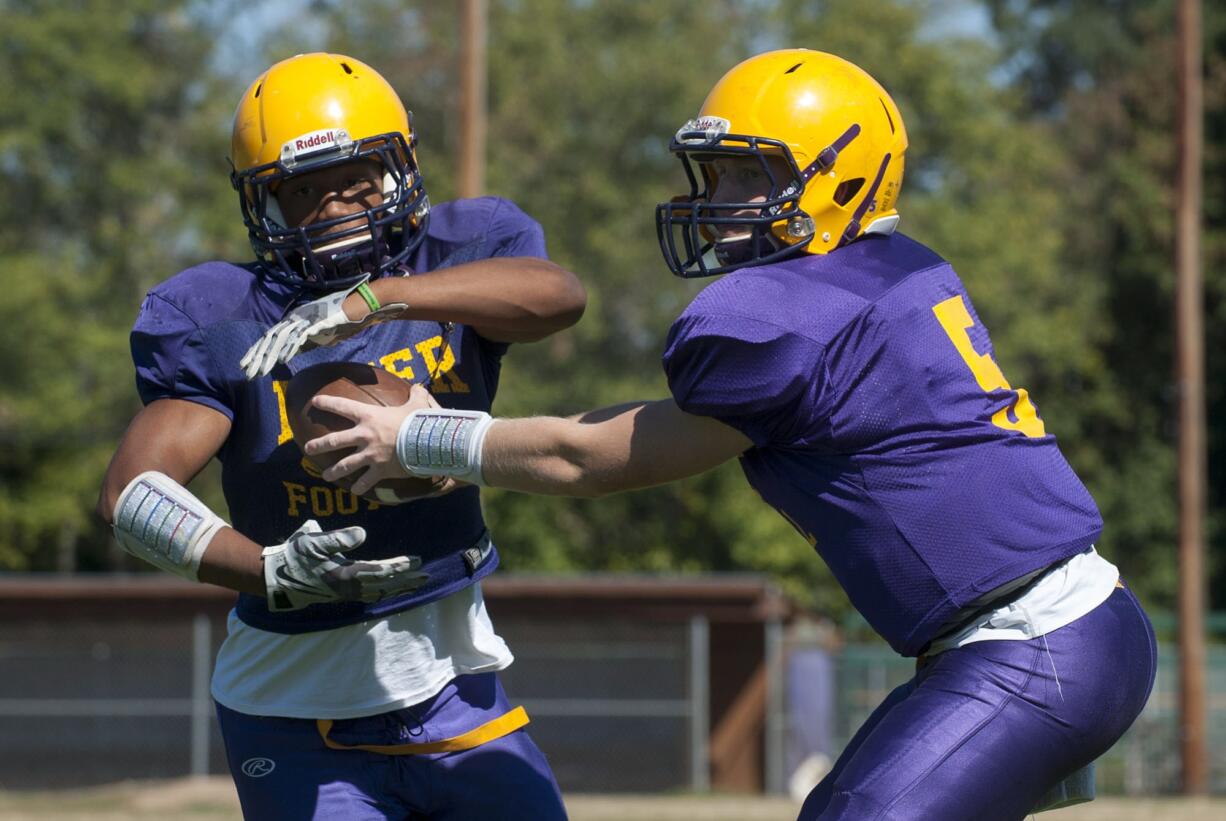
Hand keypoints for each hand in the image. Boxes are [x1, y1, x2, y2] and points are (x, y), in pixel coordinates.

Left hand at [239, 277, 407, 378]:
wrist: (364, 305)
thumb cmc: (346, 318)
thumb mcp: (323, 334)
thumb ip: (308, 341)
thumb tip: (295, 352)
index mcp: (297, 321)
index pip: (273, 337)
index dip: (260, 351)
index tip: (250, 365)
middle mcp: (297, 318)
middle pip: (271, 338)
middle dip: (257, 355)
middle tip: (246, 370)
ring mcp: (306, 319)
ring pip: (281, 339)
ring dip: (269, 356)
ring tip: (259, 370)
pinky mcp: (316, 322)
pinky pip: (300, 337)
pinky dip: (290, 349)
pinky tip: (282, 360)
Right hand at [261, 519, 427, 610]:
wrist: (277, 577)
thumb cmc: (295, 556)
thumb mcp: (313, 542)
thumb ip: (337, 539)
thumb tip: (362, 533)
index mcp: (346, 574)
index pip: (380, 571)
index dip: (400, 566)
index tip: (417, 561)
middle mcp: (350, 588)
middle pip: (385, 585)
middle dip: (407, 580)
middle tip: (427, 575)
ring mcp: (346, 593)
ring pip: (380, 592)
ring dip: (399, 588)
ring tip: (416, 583)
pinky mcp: (342, 594)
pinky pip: (371, 595)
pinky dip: (385, 592)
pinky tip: (392, 590)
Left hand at [305, 383, 441, 496]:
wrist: (426, 442)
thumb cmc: (419, 422)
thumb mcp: (417, 405)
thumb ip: (416, 395)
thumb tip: (419, 386)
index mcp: (369, 416)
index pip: (343, 406)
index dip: (327, 403)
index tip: (314, 402)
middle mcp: (364, 435)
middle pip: (334, 440)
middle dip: (318, 445)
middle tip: (308, 448)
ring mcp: (370, 454)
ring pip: (345, 465)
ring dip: (333, 472)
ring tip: (325, 476)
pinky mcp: (379, 470)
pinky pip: (365, 481)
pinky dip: (360, 487)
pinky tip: (355, 491)